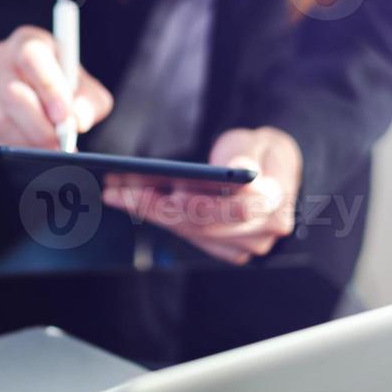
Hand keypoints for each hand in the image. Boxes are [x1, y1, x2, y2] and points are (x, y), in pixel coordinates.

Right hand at [0, 25, 113, 152]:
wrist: (44, 100)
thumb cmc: (67, 89)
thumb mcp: (87, 89)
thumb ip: (88, 102)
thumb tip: (77, 120)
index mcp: (27, 42)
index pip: (31, 57)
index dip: (48, 88)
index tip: (64, 116)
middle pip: (11, 93)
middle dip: (39, 126)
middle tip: (61, 144)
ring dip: (28, 142)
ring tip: (50, 151)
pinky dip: (14, 149)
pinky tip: (32, 150)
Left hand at [103, 127, 302, 265]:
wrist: (270, 172)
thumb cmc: (259, 152)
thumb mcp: (258, 141)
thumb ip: (245, 154)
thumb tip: (237, 170)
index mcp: (276, 200)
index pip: (236, 208)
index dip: (199, 202)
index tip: (164, 188)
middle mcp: (262, 231)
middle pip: (202, 224)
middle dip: (156, 205)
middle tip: (117, 188)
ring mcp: (244, 245)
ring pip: (188, 232)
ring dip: (148, 212)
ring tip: (115, 191)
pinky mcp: (225, 249)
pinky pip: (185, 236)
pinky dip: (156, 217)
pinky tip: (129, 200)